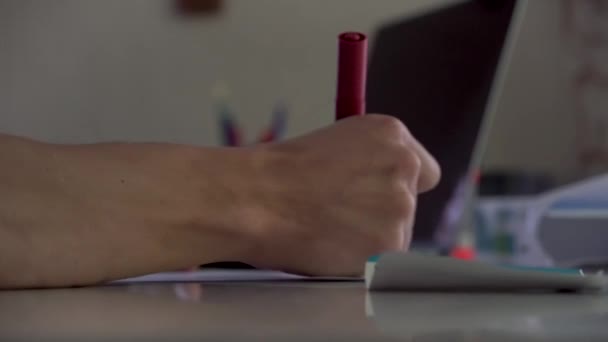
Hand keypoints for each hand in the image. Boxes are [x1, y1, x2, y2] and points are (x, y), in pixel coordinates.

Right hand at [245, 114, 440, 275]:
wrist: (257, 199)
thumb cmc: (279, 172)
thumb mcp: (335, 144)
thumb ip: (369, 162)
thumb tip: (377, 187)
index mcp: (391, 134)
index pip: (424, 171)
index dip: (398, 187)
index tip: (377, 197)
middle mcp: (403, 167)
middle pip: (408, 204)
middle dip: (379, 214)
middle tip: (338, 216)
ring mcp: (400, 207)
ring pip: (396, 234)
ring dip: (370, 239)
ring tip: (328, 231)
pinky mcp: (390, 246)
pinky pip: (382, 261)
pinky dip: (360, 261)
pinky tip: (331, 247)